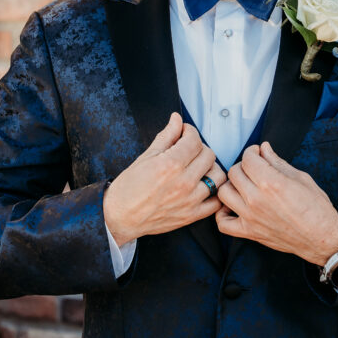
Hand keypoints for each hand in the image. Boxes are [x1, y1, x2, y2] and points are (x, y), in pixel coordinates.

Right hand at [103, 113, 225, 243]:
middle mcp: (183, 182)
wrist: (120, 217)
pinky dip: (215, 192)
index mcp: (170, 165)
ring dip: (211, 168)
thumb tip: (176, 120)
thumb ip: (166, 137)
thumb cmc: (128, 189)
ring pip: (217, 176)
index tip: (185, 133)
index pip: (195, 140)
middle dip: (199, 147)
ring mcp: (190, 200)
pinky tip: (204, 186)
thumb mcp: (145, 157)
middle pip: (209, 155)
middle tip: (188, 149)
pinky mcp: (192, 215)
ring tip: (198, 167)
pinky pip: (217, 202)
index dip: (190, 132)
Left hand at [215, 141, 337, 264]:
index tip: (257, 153)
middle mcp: (257, 199)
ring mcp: (251, 217)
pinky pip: (223, 223)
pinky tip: (234, 206)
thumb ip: (277, 162)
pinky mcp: (250, 232)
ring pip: (224, 192)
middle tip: (254, 168)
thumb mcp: (301, 178)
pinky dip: (223, 213)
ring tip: (243, 185)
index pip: (248, 159)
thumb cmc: (317, 209)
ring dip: (232, 185)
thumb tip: (264, 148)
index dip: (252, 152)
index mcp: (272, 183)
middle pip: (234, 172)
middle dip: (243, 166)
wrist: (322, 238)